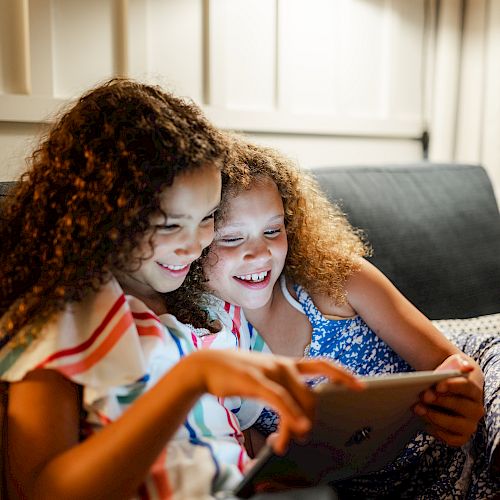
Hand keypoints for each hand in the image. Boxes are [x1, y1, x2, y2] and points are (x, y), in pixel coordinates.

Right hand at [187, 350, 363, 453]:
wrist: (207, 366)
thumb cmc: (237, 375)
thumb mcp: (264, 381)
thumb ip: (282, 392)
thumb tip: (296, 414)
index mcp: (286, 363)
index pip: (321, 365)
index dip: (342, 374)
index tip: (360, 386)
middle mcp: (283, 364)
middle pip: (312, 393)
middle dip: (313, 418)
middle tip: (305, 436)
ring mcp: (270, 371)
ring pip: (299, 400)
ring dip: (298, 425)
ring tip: (289, 442)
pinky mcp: (256, 381)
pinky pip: (280, 400)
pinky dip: (291, 416)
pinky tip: (297, 430)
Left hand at [414, 353, 484, 446]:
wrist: (446, 388)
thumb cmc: (448, 376)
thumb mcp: (453, 364)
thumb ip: (460, 364)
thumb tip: (467, 367)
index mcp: (474, 391)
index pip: (467, 388)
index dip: (452, 387)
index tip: (437, 386)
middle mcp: (476, 410)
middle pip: (462, 407)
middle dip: (441, 402)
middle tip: (424, 396)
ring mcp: (469, 425)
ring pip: (456, 425)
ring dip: (436, 417)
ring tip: (418, 408)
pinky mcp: (460, 436)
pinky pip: (452, 439)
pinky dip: (438, 432)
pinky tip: (425, 422)